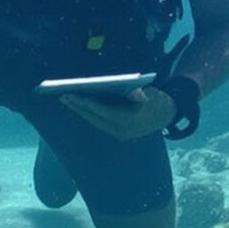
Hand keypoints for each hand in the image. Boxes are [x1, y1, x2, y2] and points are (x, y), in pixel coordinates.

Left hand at [61, 87, 175, 140]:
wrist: (164, 115)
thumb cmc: (156, 100)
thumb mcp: (151, 94)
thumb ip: (141, 94)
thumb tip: (137, 93)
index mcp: (131, 120)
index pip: (106, 112)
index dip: (90, 104)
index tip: (75, 96)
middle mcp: (124, 130)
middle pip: (96, 118)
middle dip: (79, 108)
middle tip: (63, 96)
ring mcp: (120, 133)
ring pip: (95, 121)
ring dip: (80, 111)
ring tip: (66, 100)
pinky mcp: (117, 133)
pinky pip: (99, 122)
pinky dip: (88, 114)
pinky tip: (78, 106)